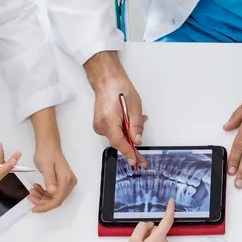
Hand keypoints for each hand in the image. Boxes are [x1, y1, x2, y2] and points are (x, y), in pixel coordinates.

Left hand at [30, 144, 76, 212]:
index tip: (35, 208)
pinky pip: (54, 192)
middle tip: (31, 197)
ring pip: (55, 197)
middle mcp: (69, 182)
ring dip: (43, 197)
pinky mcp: (62, 181)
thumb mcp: (46, 167)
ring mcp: (66, 182)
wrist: (48, 145)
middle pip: (57, 200)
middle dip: (43, 202)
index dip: (46, 206)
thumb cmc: (46, 153)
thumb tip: (53, 192)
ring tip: (32, 192)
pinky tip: (37, 188)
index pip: (57, 199)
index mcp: (66, 180)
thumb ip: (50, 180)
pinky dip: (45, 192)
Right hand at [88, 53, 148, 168]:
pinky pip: (114, 131)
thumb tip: (137, 140)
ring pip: (118, 136)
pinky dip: (124, 128)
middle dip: (132, 147)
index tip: (135, 162)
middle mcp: (101, 125)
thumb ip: (136, 125)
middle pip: (119, 142)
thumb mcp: (134, 106)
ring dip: (130, 133)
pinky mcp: (101, 123)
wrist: (106, 80)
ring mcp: (99, 125)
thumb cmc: (119, 88)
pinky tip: (131, 120)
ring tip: (141, 119)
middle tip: (142, 160)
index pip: (119, 142)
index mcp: (109, 121)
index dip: (128, 153)